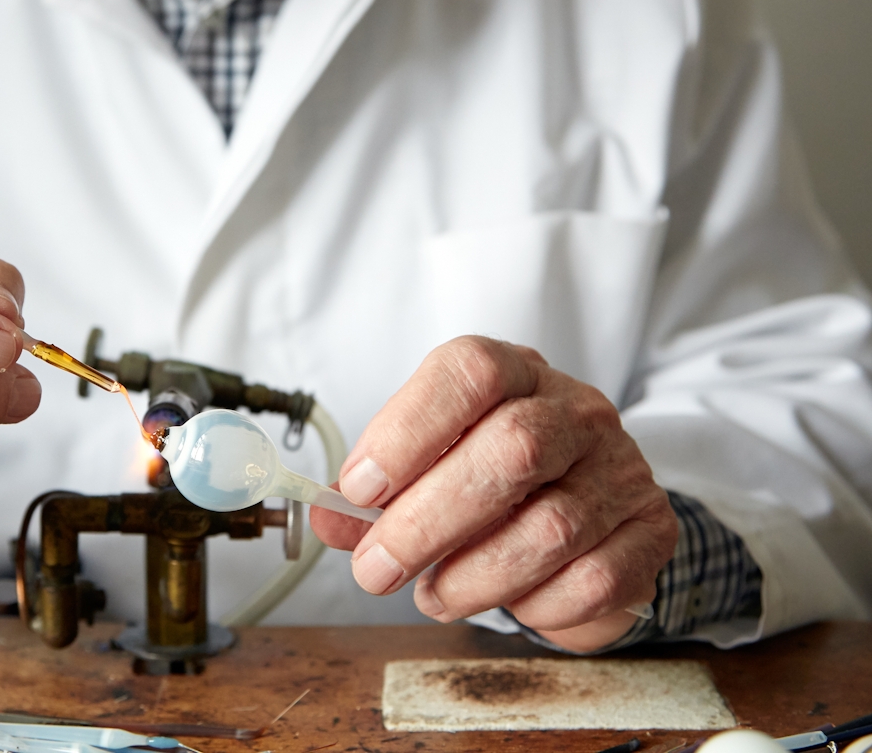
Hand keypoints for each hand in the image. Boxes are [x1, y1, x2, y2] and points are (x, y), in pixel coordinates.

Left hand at [309, 336, 675, 652]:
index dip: (408, 430)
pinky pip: (590, 581)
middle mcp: (576, 410)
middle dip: (427, 522)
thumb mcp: (429, 467)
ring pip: (549, 528)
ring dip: (472, 577)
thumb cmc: (493, 480)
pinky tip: (507, 602)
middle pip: (511, 451)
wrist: (591, 506)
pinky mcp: (651, 531)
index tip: (358, 488)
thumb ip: (376, 493)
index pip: (469, 372)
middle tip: (377, 569)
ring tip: (433, 594)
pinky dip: (534, 606)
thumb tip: (327, 515)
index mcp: (515, 372)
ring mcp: (622, 468)